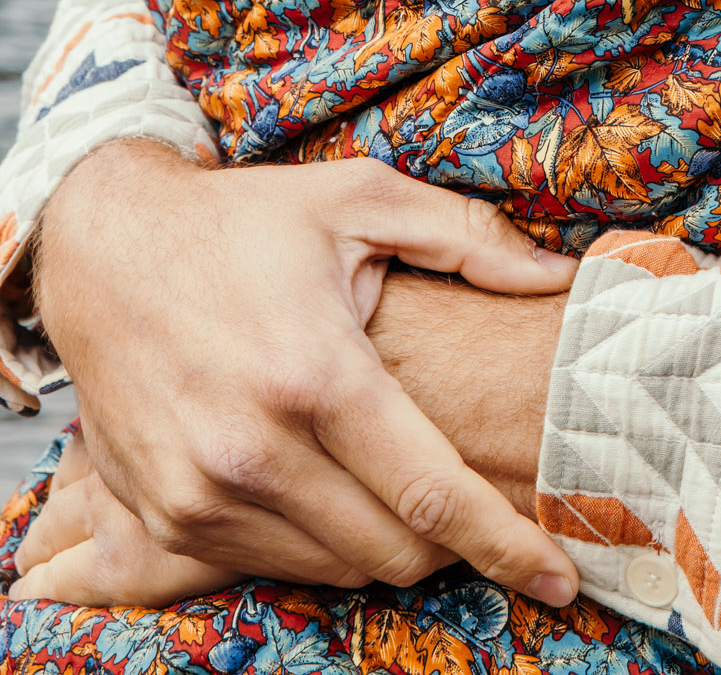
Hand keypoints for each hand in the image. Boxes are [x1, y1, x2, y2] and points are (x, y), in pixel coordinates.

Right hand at [27, 141, 577, 604]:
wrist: (106, 250)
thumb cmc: (244, 220)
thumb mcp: (361, 198)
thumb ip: (470, 237)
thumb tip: (561, 276)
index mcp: (316, 375)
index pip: (433, 496)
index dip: (507, 544)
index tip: (561, 576)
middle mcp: (254, 450)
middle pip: (394, 549)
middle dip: (455, 541)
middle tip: (481, 497)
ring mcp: (202, 496)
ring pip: (338, 567)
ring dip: (388, 542)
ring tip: (404, 481)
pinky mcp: (165, 520)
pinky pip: (272, 565)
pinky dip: (320, 541)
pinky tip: (335, 485)